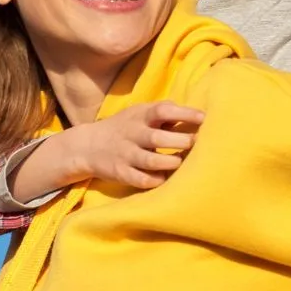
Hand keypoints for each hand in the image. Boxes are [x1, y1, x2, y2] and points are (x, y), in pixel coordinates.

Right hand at [72, 103, 204, 189]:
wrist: (87, 146)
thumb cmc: (125, 127)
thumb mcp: (139, 113)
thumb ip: (164, 112)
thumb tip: (197, 114)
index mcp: (139, 116)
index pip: (163, 110)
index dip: (184, 113)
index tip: (203, 118)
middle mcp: (132, 134)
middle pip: (157, 137)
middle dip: (179, 141)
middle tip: (194, 143)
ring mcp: (125, 154)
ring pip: (150, 161)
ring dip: (170, 162)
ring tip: (180, 161)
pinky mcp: (121, 173)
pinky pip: (142, 180)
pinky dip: (156, 180)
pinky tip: (165, 177)